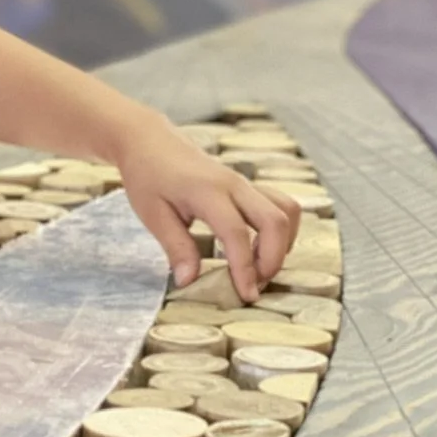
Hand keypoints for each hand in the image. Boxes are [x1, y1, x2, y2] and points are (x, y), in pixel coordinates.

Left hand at [114, 112, 300, 302]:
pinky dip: (280, 231)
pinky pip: (280, 205)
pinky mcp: (249, 186)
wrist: (150, 141)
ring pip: (287, 210)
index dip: (245, 268)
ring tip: (259, 267)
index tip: (246, 295)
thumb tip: (189, 281)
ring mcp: (245, 183)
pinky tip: (259, 248)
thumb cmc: (148, 175)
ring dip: (282, 244)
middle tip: (255, 286)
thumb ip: (175, 247)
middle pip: (276, 220)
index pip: (237, 233)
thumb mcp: (153, 215)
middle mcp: (234, 185)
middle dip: (274, 259)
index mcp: (207, 191)